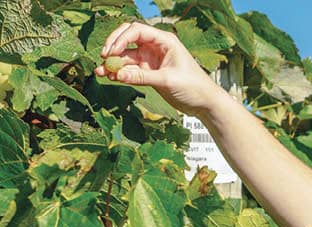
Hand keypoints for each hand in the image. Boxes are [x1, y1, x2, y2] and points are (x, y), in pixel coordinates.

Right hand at [95, 22, 228, 116]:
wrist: (203, 102)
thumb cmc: (193, 87)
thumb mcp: (168, 80)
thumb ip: (142, 77)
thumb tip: (117, 75)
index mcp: (165, 41)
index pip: (137, 30)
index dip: (121, 39)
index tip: (111, 52)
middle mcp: (156, 47)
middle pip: (127, 38)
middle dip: (113, 46)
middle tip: (103, 57)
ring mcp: (151, 59)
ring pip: (126, 56)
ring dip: (113, 63)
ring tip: (100, 72)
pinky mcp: (148, 72)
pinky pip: (129, 69)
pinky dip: (119, 73)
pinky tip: (109, 77)